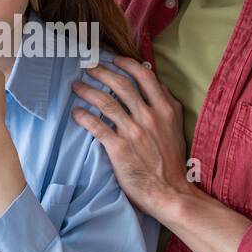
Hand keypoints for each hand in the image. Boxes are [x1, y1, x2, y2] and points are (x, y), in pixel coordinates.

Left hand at [70, 57, 193, 218]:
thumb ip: (168, 106)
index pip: (145, 77)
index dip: (127, 64)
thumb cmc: (171, 162)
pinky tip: (76, 112)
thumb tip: (157, 85)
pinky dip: (84, 117)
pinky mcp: (119, 147)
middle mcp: (149, 116)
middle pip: (121, 85)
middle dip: (101, 72)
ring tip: (76, 86)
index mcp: (165, 109)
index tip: (114, 60)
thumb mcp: (176, 128)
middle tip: (88, 67)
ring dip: (88, 91)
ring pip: (106, 102)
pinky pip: (97, 126)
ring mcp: (133, 131)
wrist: (169, 191)